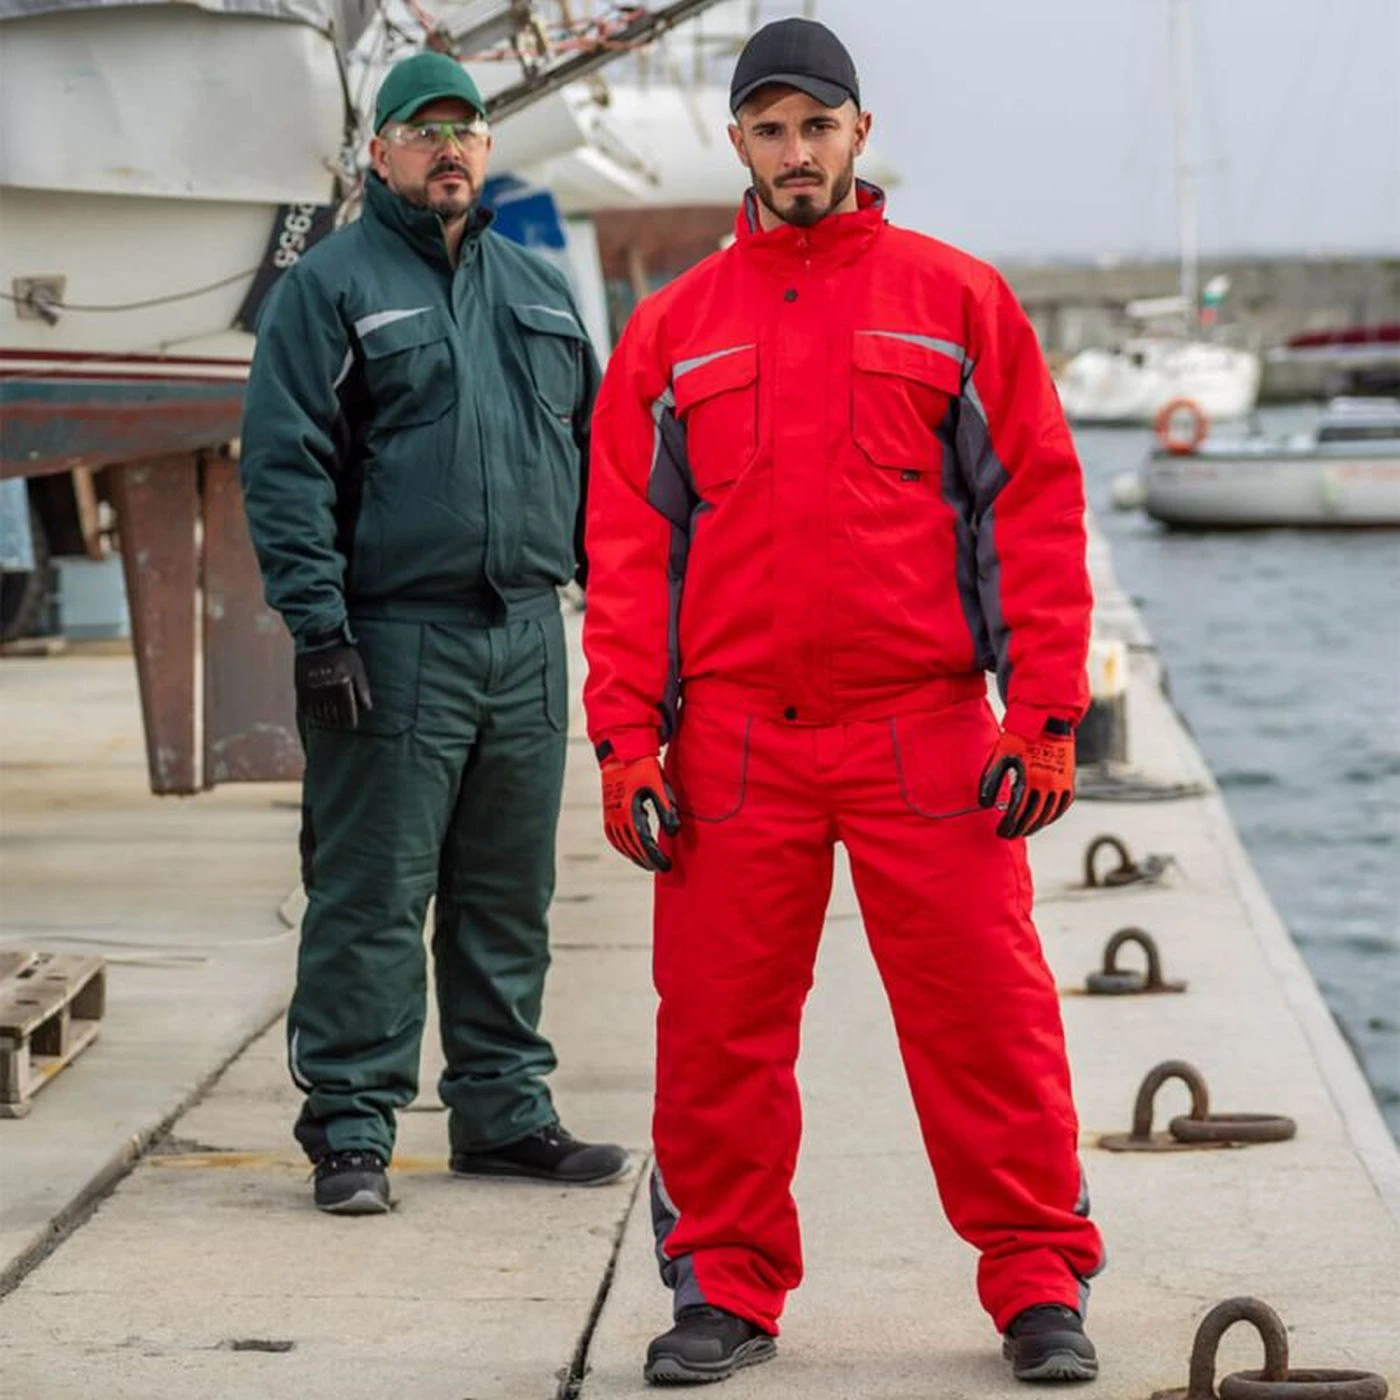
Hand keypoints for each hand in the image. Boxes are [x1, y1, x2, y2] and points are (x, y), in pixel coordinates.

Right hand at [295, 643, 372, 728]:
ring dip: (327, 720)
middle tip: (342, 725)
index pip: (348, 713)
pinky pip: (307, 710)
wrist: (318, 641)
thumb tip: (369, 708)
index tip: (352, 725)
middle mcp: (327, 691)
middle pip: (334, 716)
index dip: (350, 722)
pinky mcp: (301, 690)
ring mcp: (313, 691)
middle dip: (339, 723)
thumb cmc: (343, 654)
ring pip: (320, 715)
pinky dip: (314, 715)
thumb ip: (363, 689)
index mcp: (343, 686)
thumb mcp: (357, 668)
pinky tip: (319, 715)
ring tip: (331, 722)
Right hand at [601, 757, 679, 872]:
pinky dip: (622, 846)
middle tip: (659, 867)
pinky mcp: (607, 811)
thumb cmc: (644, 768)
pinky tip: (630, 849)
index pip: (643, 843)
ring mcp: (610, 815)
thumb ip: (667, 810)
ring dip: (634, 856)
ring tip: (646, 862)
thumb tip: (673, 832)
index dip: (655, 857)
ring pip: (621, 844)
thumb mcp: (659, 787)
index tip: (666, 865)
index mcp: (630, 812)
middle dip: (646, 860)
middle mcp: (617, 816)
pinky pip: (613, 836)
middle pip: (632, 847)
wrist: (622, 753)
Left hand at [977, 719, 1074, 838]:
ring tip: (1023, 830)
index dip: (1009, 825)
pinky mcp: (1069, 781)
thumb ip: (991, 779)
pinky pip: (1062, 806)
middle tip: (1009, 835)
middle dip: (1020, 829)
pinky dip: (1051, 816)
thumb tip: (984, 804)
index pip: (1018, 812)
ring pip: (1048, 815)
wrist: (1048, 721)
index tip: (1001, 832)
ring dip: (1035, 826)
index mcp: (1030, 779)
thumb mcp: (1001, 755)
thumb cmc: (1020, 737)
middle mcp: (1048, 785)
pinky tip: (1042, 820)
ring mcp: (1061, 784)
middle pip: (1033, 817)